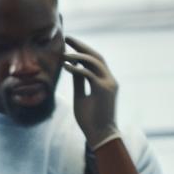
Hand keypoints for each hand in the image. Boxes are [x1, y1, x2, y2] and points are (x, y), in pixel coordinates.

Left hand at [63, 36, 119, 150]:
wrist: (100, 135)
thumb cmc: (90, 119)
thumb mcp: (81, 96)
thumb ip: (79, 82)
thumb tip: (72, 67)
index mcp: (105, 81)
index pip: (95, 60)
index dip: (83, 50)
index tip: (70, 43)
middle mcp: (110, 80)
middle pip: (96, 56)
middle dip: (82, 46)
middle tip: (68, 38)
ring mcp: (109, 84)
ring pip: (94, 62)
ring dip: (78, 55)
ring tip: (64, 53)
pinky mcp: (104, 90)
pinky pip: (89, 74)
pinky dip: (77, 69)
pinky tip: (66, 65)